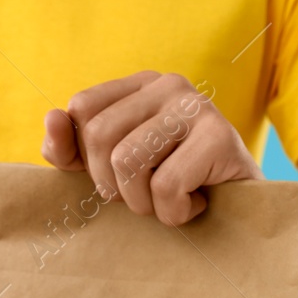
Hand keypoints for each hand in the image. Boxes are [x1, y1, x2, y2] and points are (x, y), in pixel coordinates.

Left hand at [41, 71, 262, 225]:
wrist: (245, 209)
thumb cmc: (174, 187)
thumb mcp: (111, 168)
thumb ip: (70, 148)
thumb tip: (52, 118)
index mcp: (140, 84)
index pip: (81, 108)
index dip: (85, 156)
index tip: (116, 178)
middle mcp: (169, 84)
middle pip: (100, 136)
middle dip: (114, 186)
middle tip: (146, 197)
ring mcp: (196, 106)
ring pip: (128, 162)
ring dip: (144, 203)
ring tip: (170, 202)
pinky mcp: (220, 136)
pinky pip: (166, 185)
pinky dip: (174, 212)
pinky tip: (196, 204)